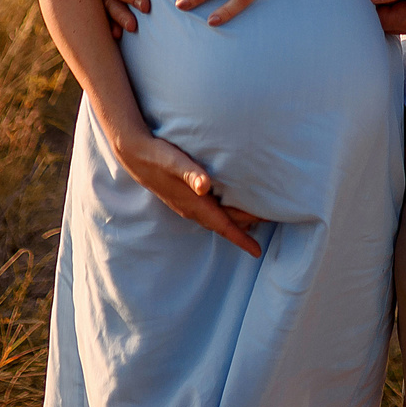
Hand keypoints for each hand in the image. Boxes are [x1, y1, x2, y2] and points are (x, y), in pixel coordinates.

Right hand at [109, 125, 268, 257]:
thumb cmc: (157, 156)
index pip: (223, 226)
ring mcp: (187, 205)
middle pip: (224, 224)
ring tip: (256, 218)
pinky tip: (230, 204)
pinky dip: (225, 213)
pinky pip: (209, 212)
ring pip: (217, 219)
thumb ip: (190, 173)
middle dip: (245, 228)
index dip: (241, 239)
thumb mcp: (174, 161)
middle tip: (270, 221)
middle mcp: (192, 209)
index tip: (257, 251)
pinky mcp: (184, 198)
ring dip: (236, 221)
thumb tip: (205, 186)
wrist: (134, 154)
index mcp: (194, 204)